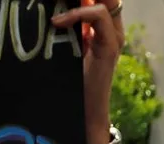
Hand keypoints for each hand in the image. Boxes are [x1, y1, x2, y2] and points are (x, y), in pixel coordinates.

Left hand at [51, 0, 125, 143]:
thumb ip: (64, 30)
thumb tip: (49, 14)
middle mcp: (111, 29)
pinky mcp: (110, 46)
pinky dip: (79, 13)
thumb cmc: (70, 84)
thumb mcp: (65, 50)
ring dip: (79, 0)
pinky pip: (99, 15)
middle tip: (56, 0)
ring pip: (106, 0)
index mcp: (100, 28)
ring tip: (55, 3)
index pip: (96, 0)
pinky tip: (57, 22)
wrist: (83, 112)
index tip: (56, 1)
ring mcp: (113, 36)